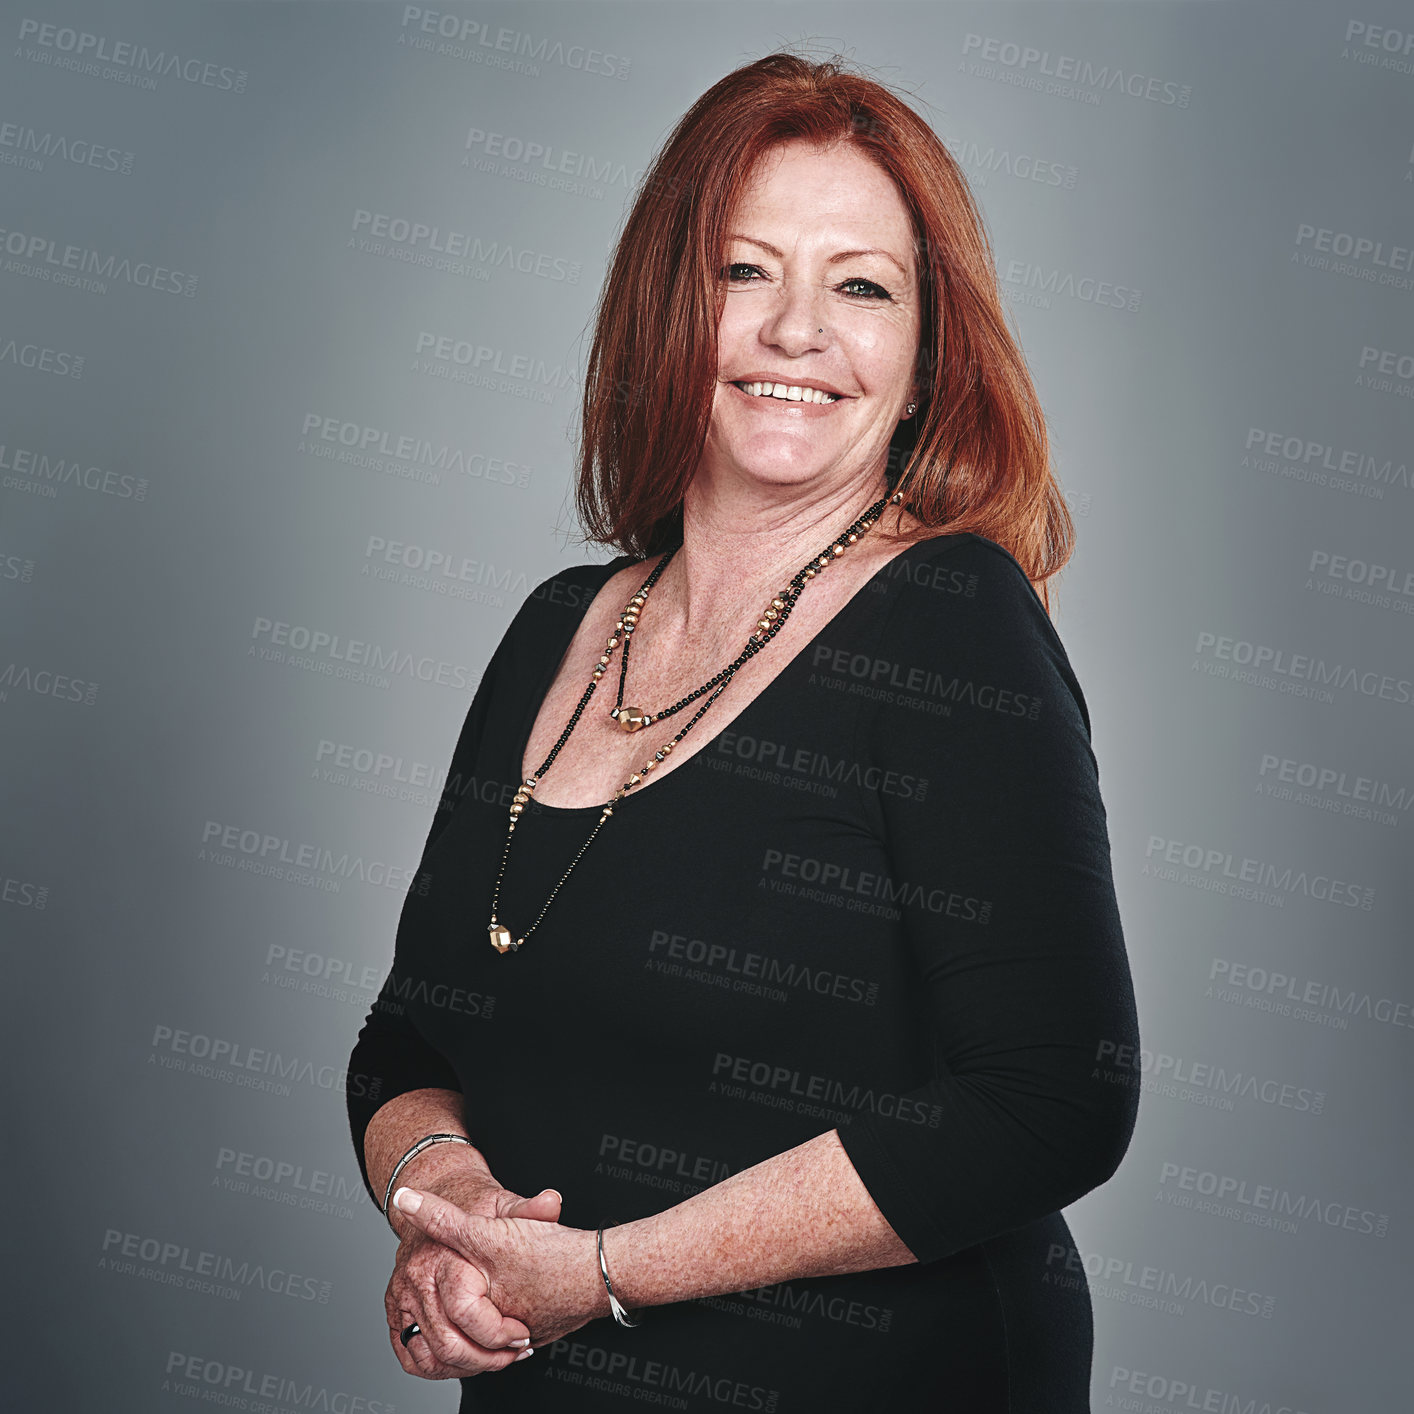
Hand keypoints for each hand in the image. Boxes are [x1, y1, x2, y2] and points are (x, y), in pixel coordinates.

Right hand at [392, 1185, 607, 1352]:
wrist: (441, 1200)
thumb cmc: (474, 1207)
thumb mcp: (504, 1205)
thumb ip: (528, 1209)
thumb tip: (551, 1202)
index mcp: (440, 1252)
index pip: (465, 1309)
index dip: (499, 1330)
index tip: (523, 1332)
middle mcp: (416, 1278)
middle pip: (447, 1342)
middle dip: (488, 1357)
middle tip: (515, 1351)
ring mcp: (402, 1299)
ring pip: (431, 1357)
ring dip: (468, 1367)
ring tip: (498, 1358)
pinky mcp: (397, 1315)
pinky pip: (415, 1358)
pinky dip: (444, 1367)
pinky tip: (472, 1358)